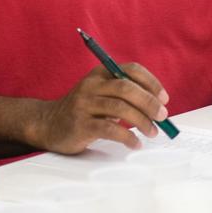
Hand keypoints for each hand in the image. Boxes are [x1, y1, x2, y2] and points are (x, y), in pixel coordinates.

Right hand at [33, 65, 168, 154]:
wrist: (48, 124)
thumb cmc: (82, 110)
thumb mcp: (100, 94)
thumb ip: (123, 95)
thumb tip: (157, 107)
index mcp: (100, 73)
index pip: (130, 69)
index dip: (151, 82)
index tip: (164, 98)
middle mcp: (91, 85)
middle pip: (126, 88)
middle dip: (149, 102)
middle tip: (162, 116)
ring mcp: (84, 104)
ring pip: (120, 109)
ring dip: (142, 121)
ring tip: (152, 132)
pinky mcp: (80, 125)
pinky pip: (110, 130)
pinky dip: (127, 137)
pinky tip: (134, 143)